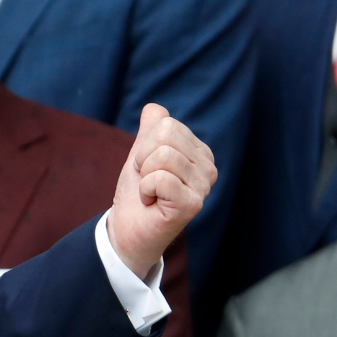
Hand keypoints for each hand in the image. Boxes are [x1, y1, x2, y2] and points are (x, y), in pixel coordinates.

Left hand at [106, 104, 216, 278]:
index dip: (145, 145)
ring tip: (151, 192)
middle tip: (148, 181)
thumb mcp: (142, 155)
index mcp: (200, 153)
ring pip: (162, 156)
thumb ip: (150, 130)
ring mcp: (203, 187)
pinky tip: (153, 203)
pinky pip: (159, 178)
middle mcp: (209, 169)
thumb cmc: (137, 193)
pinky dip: (145, 190)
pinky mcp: (192, 204)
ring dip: (144, 176)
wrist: (127, 229)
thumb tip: (155, 108)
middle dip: (143, 158)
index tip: (147, 168)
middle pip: (165, 137)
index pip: (167, 124)